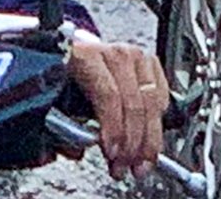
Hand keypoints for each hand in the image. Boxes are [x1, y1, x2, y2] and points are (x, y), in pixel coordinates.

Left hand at [66, 35, 168, 175]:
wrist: (79, 55)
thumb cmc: (69, 78)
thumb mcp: (58, 100)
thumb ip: (64, 127)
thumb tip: (76, 150)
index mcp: (86, 56)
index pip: (108, 95)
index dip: (113, 128)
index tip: (112, 153)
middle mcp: (115, 53)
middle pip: (133, 103)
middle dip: (131, 143)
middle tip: (124, 167)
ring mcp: (135, 56)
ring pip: (152, 103)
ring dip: (148, 140)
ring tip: (140, 163)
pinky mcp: (150, 63)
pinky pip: (161, 97)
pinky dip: (158, 122)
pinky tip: (149, 140)